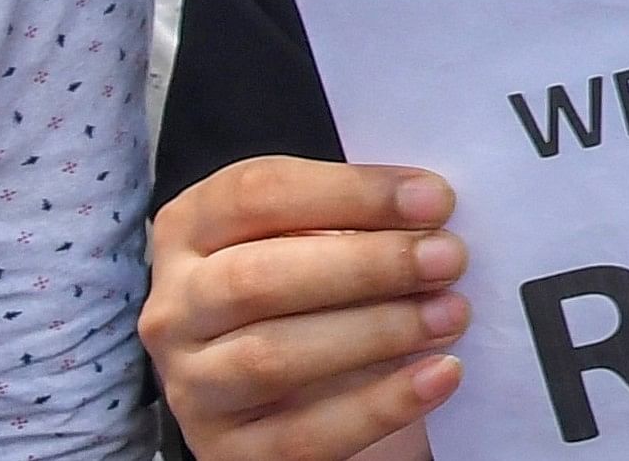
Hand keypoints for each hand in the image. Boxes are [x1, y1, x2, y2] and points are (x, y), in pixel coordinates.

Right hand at [145, 157, 467, 460]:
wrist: (311, 394)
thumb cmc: (324, 291)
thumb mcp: (323, 239)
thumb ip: (360, 219)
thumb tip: (433, 211)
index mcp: (192, 231)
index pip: (256, 194)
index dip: (351, 192)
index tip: (435, 199)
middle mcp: (176, 309)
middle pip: (255, 278)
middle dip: (366, 265)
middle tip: (449, 258)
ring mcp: (192, 386)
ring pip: (271, 357)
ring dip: (376, 331)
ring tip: (452, 313)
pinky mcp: (228, 452)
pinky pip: (303, 435)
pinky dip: (381, 404)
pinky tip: (441, 373)